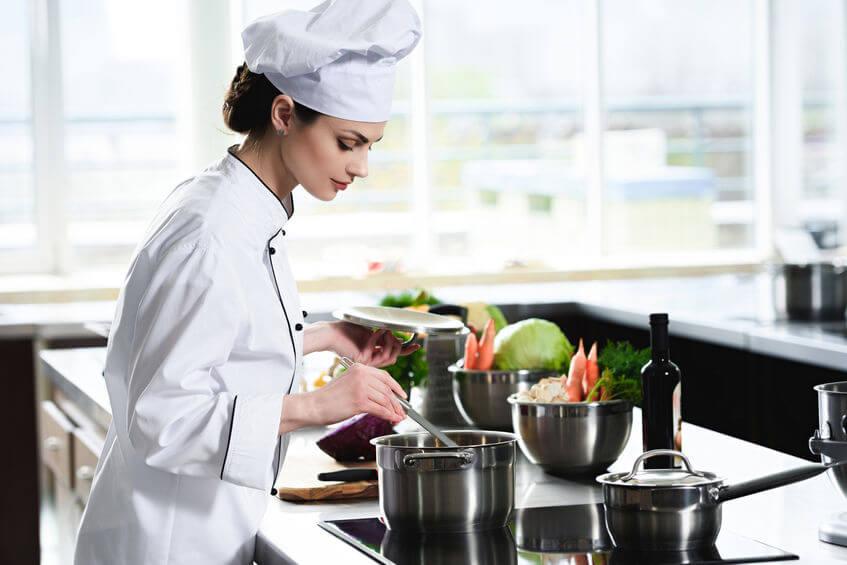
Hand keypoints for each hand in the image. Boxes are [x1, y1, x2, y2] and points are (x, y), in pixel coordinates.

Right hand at [279, 361, 406, 432]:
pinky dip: (389, 416)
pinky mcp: (359, 402)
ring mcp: (361, 388)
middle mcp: (361, 375)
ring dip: (394, 411)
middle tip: (402, 411)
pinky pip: (380, 409)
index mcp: (359, 367)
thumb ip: (366, 385)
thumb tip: (384, 397)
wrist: (314, 405)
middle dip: (397, 403)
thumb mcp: (348, 383)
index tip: (403, 395)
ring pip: (386, 400)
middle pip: (387, 389)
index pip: (385, 376)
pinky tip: (392, 419)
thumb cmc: (329, 397)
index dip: (396, 387)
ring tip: (397, 418)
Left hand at [327, 321, 420, 367]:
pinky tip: (374, 332)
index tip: (417, 344)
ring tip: (383, 331)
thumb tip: (400, 337)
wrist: (333, 333)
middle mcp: (373, 359)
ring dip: (389, 342)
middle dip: (397, 343)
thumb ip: (386, 335)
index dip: (407, 350)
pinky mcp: (364, 361)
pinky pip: (379, 353)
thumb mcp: (372, 330)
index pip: (395, 353)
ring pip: (389, 357)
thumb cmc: (349, 329)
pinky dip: (379, 339)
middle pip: (395, 356)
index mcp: (375, 352)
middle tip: (391, 333)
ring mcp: (368, 362)